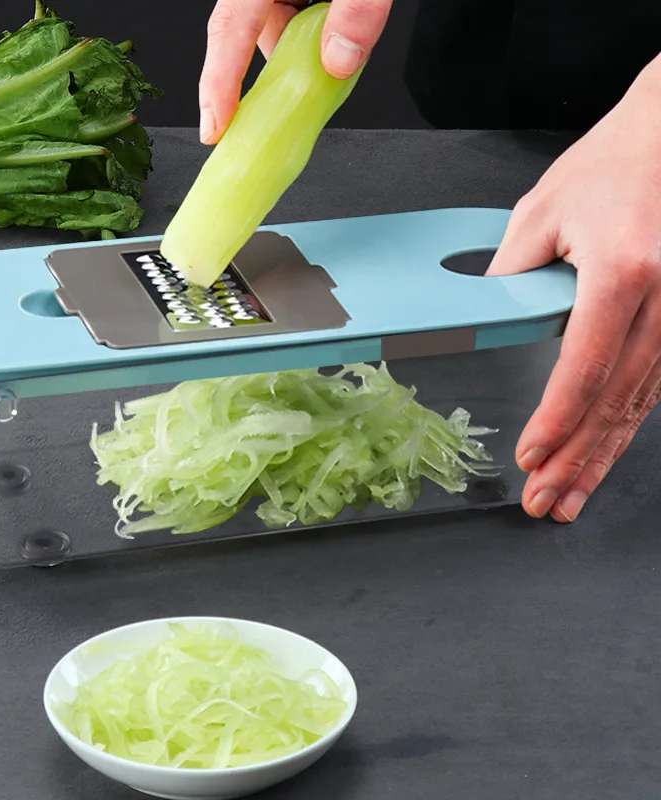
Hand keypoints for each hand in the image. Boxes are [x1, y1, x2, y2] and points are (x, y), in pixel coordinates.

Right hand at [199, 0, 392, 143]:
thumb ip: (357, 10)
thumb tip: (339, 63)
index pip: (230, 28)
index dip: (219, 83)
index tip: (215, 130)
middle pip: (251, 33)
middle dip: (280, 71)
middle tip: (303, 100)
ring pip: (278, 28)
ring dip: (305, 52)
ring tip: (342, 54)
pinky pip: (297, 17)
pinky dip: (315, 38)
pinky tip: (342, 39)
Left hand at [486, 60, 660, 522]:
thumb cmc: (608, 166)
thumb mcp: (538, 215)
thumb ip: (511, 279)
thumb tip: (489, 325)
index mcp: (624, 269)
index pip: (585, 365)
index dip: (556, 419)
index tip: (532, 457)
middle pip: (616, 398)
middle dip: (576, 458)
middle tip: (546, 501)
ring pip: (640, 403)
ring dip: (602, 455)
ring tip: (570, 495)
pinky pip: (655, 383)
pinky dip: (625, 425)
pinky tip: (603, 453)